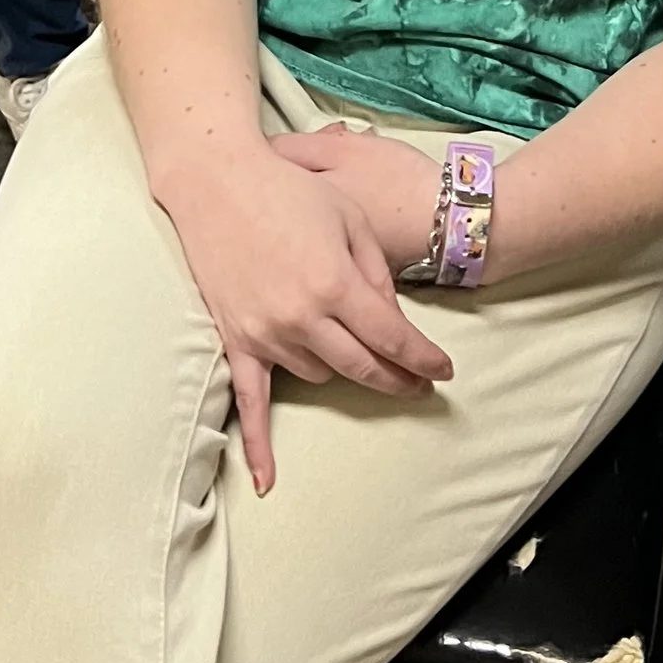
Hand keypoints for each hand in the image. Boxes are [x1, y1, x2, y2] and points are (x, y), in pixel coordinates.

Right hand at [162, 148, 450, 493]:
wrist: (218, 182)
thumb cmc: (288, 191)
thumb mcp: (350, 218)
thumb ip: (376, 274)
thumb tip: (393, 321)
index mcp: (335, 283)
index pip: (392, 338)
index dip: (424, 357)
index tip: (444, 370)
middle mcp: (302, 317)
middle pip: (363, 366)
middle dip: (398, 378)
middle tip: (421, 384)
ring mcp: (266, 333)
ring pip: (320, 374)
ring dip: (344, 369)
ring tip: (359, 357)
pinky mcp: (236, 340)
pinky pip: (249, 401)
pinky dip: (258, 444)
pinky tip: (267, 480)